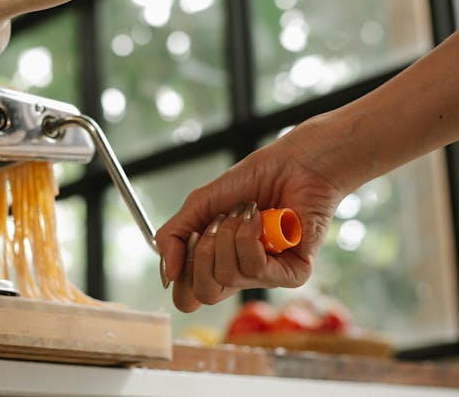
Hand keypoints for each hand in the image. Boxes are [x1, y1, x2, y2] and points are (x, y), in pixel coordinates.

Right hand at [156, 129, 344, 311]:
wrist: (292, 163)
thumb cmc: (251, 181)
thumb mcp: (199, 205)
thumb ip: (173, 236)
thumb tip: (166, 274)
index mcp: (216, 264)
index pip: (188, 295)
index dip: (181, 274)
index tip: (189, 238)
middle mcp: (240, 275)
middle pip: (203, 295)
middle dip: (201, 253)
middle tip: (216, 223)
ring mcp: (266, 277)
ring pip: (227, 277)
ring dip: (229, 235)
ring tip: (244, 212)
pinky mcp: (292, 274)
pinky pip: (256, 270)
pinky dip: (250, 237)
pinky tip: (260, 218)